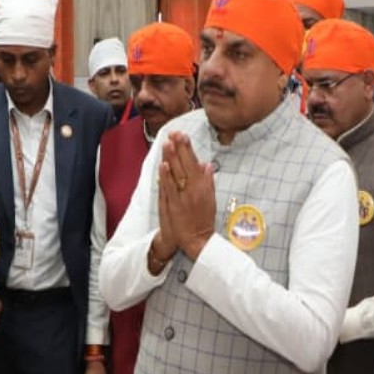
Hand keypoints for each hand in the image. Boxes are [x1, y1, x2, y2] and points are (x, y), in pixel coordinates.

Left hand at [158, 133, 215, 259]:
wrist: (197, 239)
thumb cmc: (203, 219)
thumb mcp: (210, 199)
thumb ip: (207, 181)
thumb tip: (206, 165)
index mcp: (202, 186)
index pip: (194, 163)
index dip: (187, 149)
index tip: (182, 136)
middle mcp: (193, 190)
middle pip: (185, 165)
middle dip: (179, 148)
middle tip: (174, 134)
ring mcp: (183, 197)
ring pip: (176, 174)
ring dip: (171, 158)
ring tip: (167, 143)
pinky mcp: (174, 206)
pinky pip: (169, 189)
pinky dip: (166, 177)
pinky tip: (163, 166)